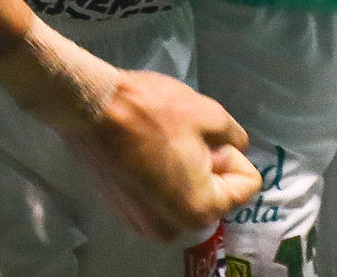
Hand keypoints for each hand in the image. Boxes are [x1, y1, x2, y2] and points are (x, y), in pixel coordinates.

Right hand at [0, 22, 258, 240]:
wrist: (90, 108)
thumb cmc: (152, 111)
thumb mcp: (210, 115)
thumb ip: (235, 138)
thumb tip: (235, 149)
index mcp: (199, 210)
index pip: (246, 186)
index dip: (233, 156)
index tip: (208, 137)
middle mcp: (172, 229)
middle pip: (214, 195)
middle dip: (209, 166)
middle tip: (185, 138)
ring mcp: (142, 224)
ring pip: (185, 196)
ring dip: (185, 171)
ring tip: (163, 142)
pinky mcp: (121, 212)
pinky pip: (159, 198)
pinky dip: (161, 178)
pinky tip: (144, 151)